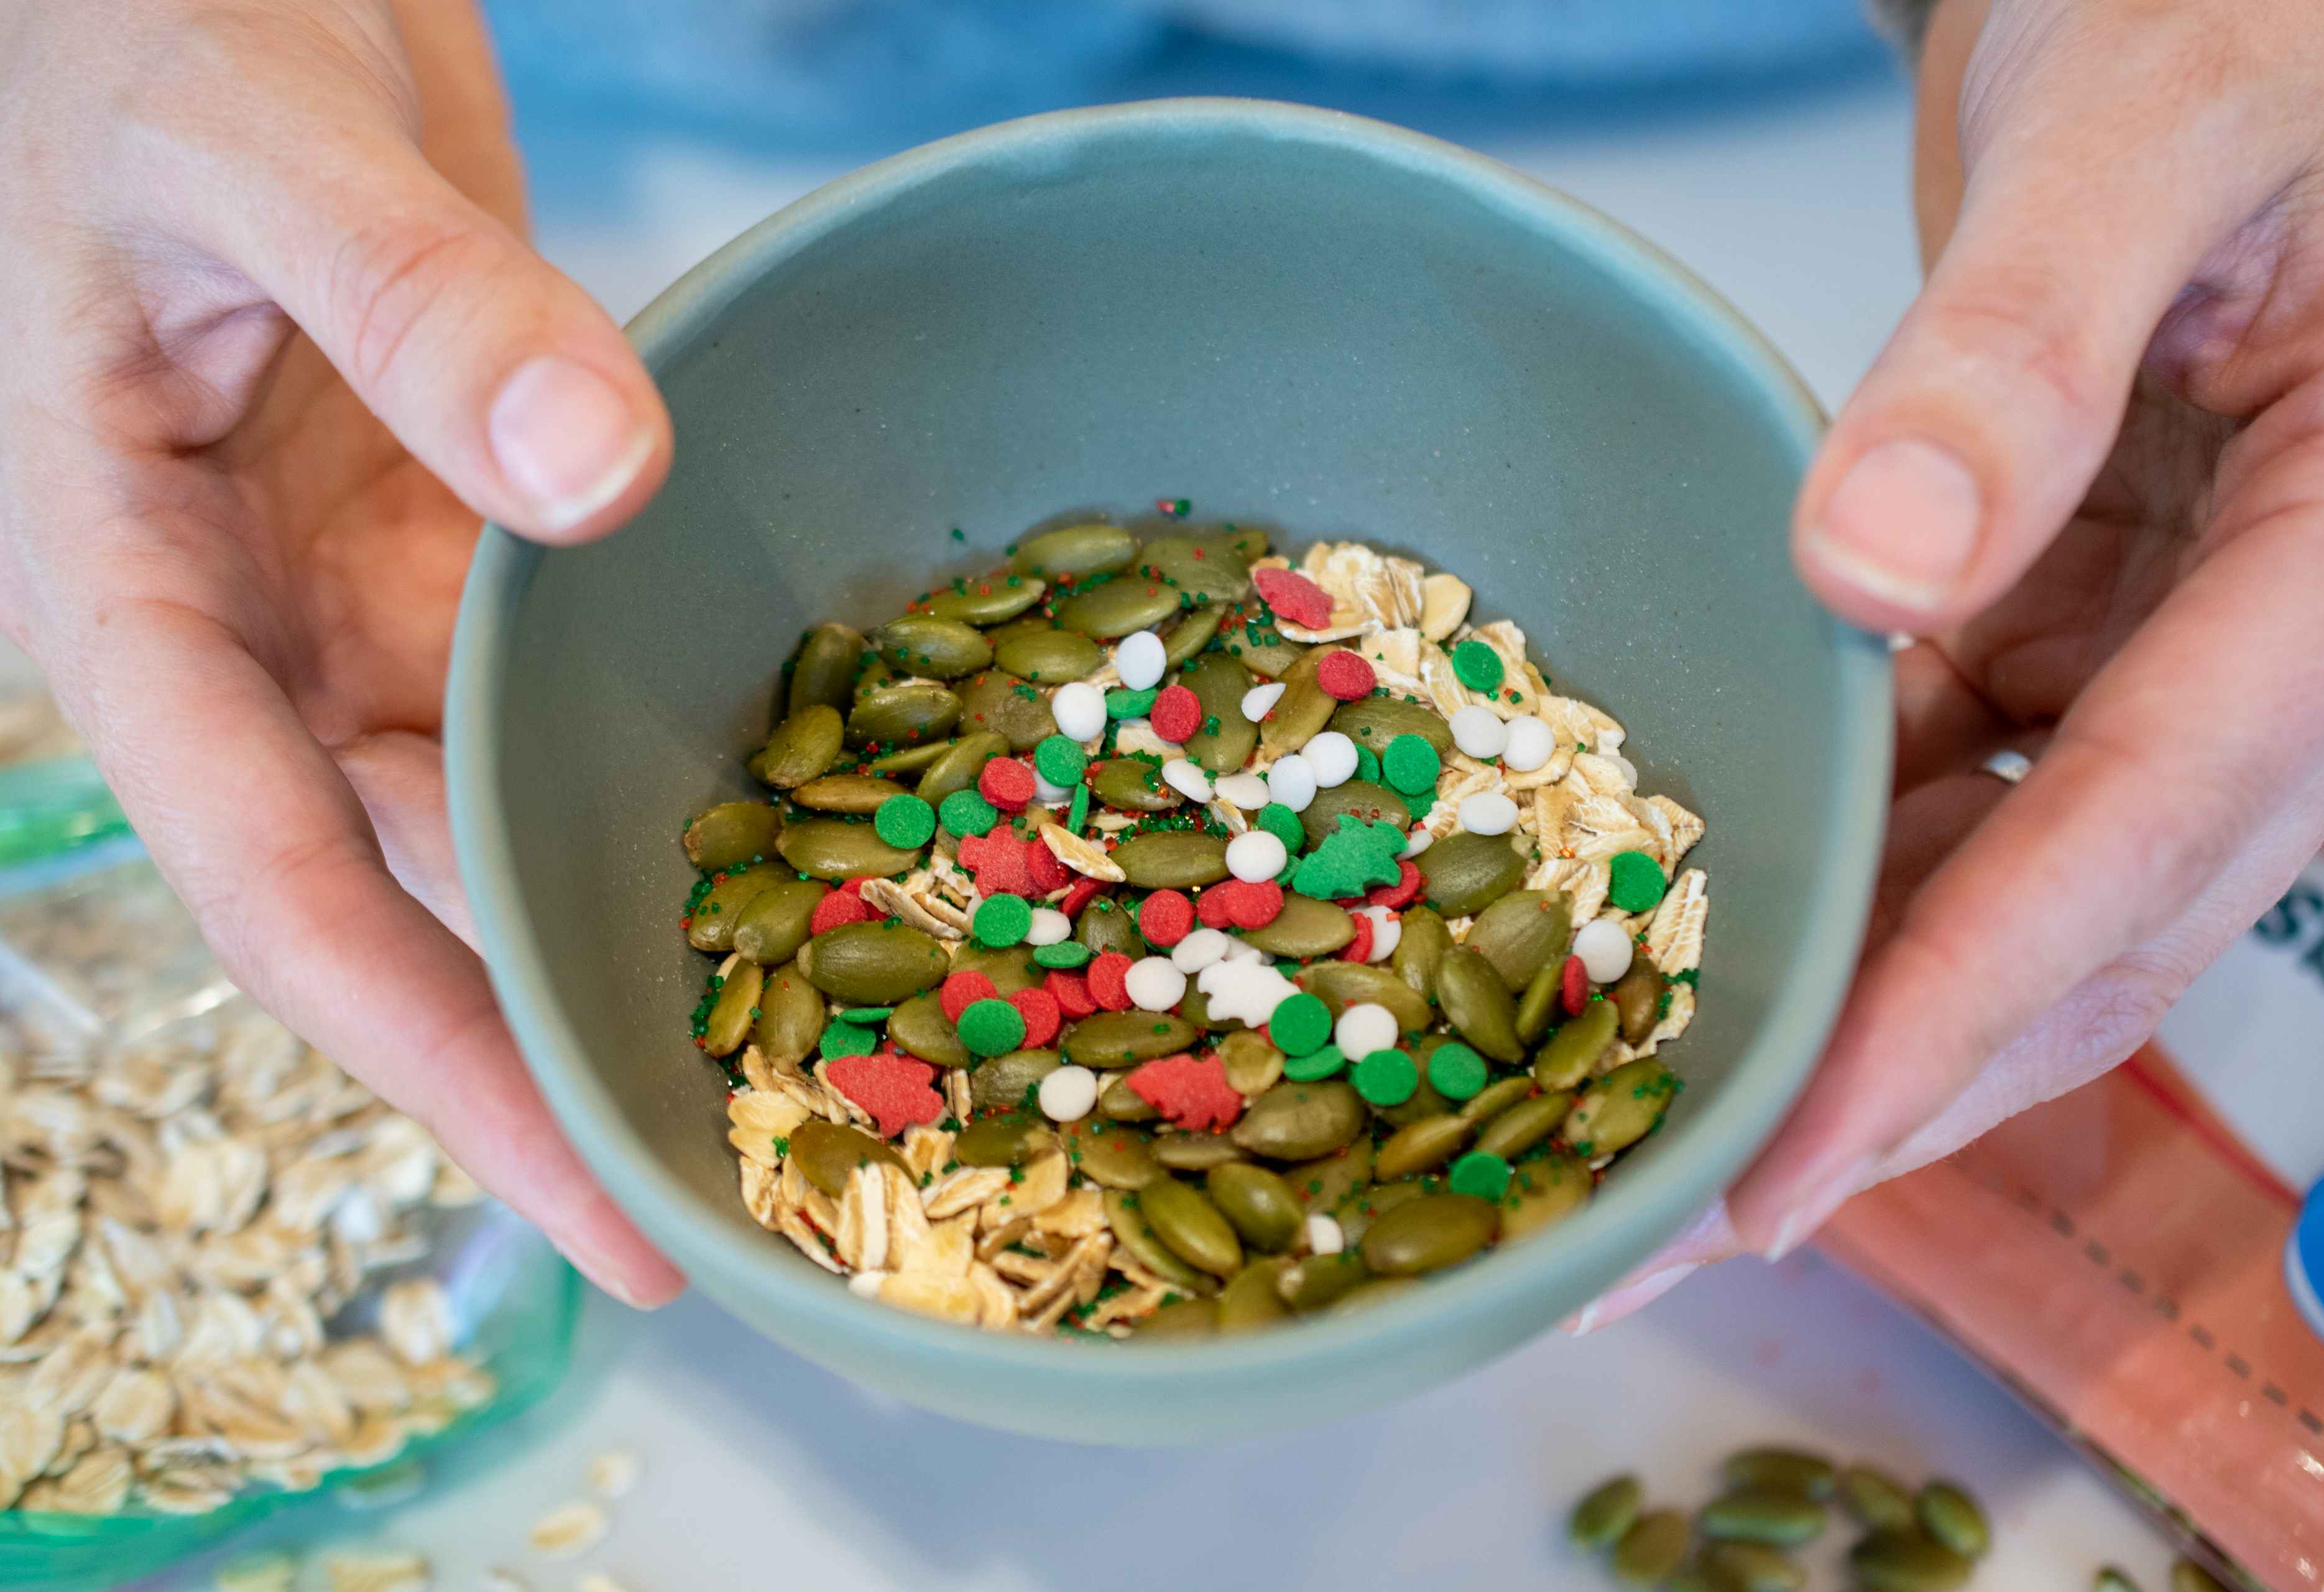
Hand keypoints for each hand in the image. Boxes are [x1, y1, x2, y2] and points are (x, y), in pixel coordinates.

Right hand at [0, 0, 680, 1304]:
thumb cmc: (120, 17)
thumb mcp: (245, 143)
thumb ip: (412, 304)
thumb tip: (589, 474)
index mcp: (132, 598)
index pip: (289, 891)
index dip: (443, 1069)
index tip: (606, 1214)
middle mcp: (253, 630)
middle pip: (417, 889)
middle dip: (566, 1035)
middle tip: (762, 1171)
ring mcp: (362, 581)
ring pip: (497, 795)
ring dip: (627, 903)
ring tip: (815, 1041)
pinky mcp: (459, 516)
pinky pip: (561, 667)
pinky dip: (660, 739)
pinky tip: (801, 815)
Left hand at [1579, 0, 2323, 1325]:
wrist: (2265, 2)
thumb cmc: (2263, 13)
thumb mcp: (2150, 132)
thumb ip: (2024, 348)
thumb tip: (1871, 560)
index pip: (2143, 836)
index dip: (1953, 1020)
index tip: (1785, 1171)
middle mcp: (2300, 652)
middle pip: (2086, 924)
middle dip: (1882, 1086)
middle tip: (1664, 1220)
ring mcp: (2201, 652)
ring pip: (2030, 883)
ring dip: (1860, 997)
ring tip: (1664, 1099)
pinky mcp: (2105, 623)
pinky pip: (1988, 781)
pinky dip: (1863, 851)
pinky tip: (1726, 902)